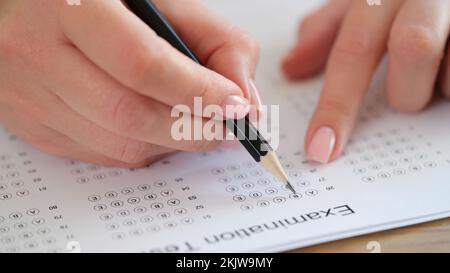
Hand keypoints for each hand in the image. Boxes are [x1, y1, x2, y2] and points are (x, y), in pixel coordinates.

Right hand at [0, 0, 260, 166]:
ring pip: (119, 144)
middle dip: (194, 130)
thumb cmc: (101, 3)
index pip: (142, 64)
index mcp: (73, 5)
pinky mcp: (31, 125)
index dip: (197, 92)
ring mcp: (29, 95)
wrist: (27, 11)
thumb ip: (215, 41)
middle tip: (227, 127)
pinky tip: (155, 127)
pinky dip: (144, 149)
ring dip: (172, 143)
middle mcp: (38, 52)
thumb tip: (244, 99)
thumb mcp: (162, 1)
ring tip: (193, 124)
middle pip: (131, 114)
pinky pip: (102, 156)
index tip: (236, 106)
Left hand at [282, 0, 449, 163]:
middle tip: (403, 95)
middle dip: (406, 90)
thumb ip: (326, 31)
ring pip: (448, 64)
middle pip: (412, 48)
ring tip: (431, 77)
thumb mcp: (362, 3)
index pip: (351, 52)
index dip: (335, 106)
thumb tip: (291, 68)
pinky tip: (447, 69)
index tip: (321, 148)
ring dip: (435, 86)